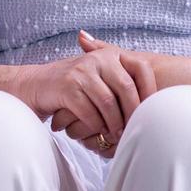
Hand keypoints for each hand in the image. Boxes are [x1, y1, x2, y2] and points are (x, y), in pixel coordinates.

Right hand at [21, 32, 157, 156]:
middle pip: (126, 88)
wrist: (34, 86)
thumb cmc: (74, 87)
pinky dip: (96, 126)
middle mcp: (98, 59)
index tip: (153, 111)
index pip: (141, 69)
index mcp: (111, 54)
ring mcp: (81, 71)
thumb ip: (122, 83)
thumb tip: (156, 100)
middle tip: (135, 130)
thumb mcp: (99, 77)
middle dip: (133, 113)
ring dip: (114, 124)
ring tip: (117, 136)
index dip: (150, 91)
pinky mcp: (67, 87)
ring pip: (108, 102)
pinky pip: (89, 112)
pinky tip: (99, 133)